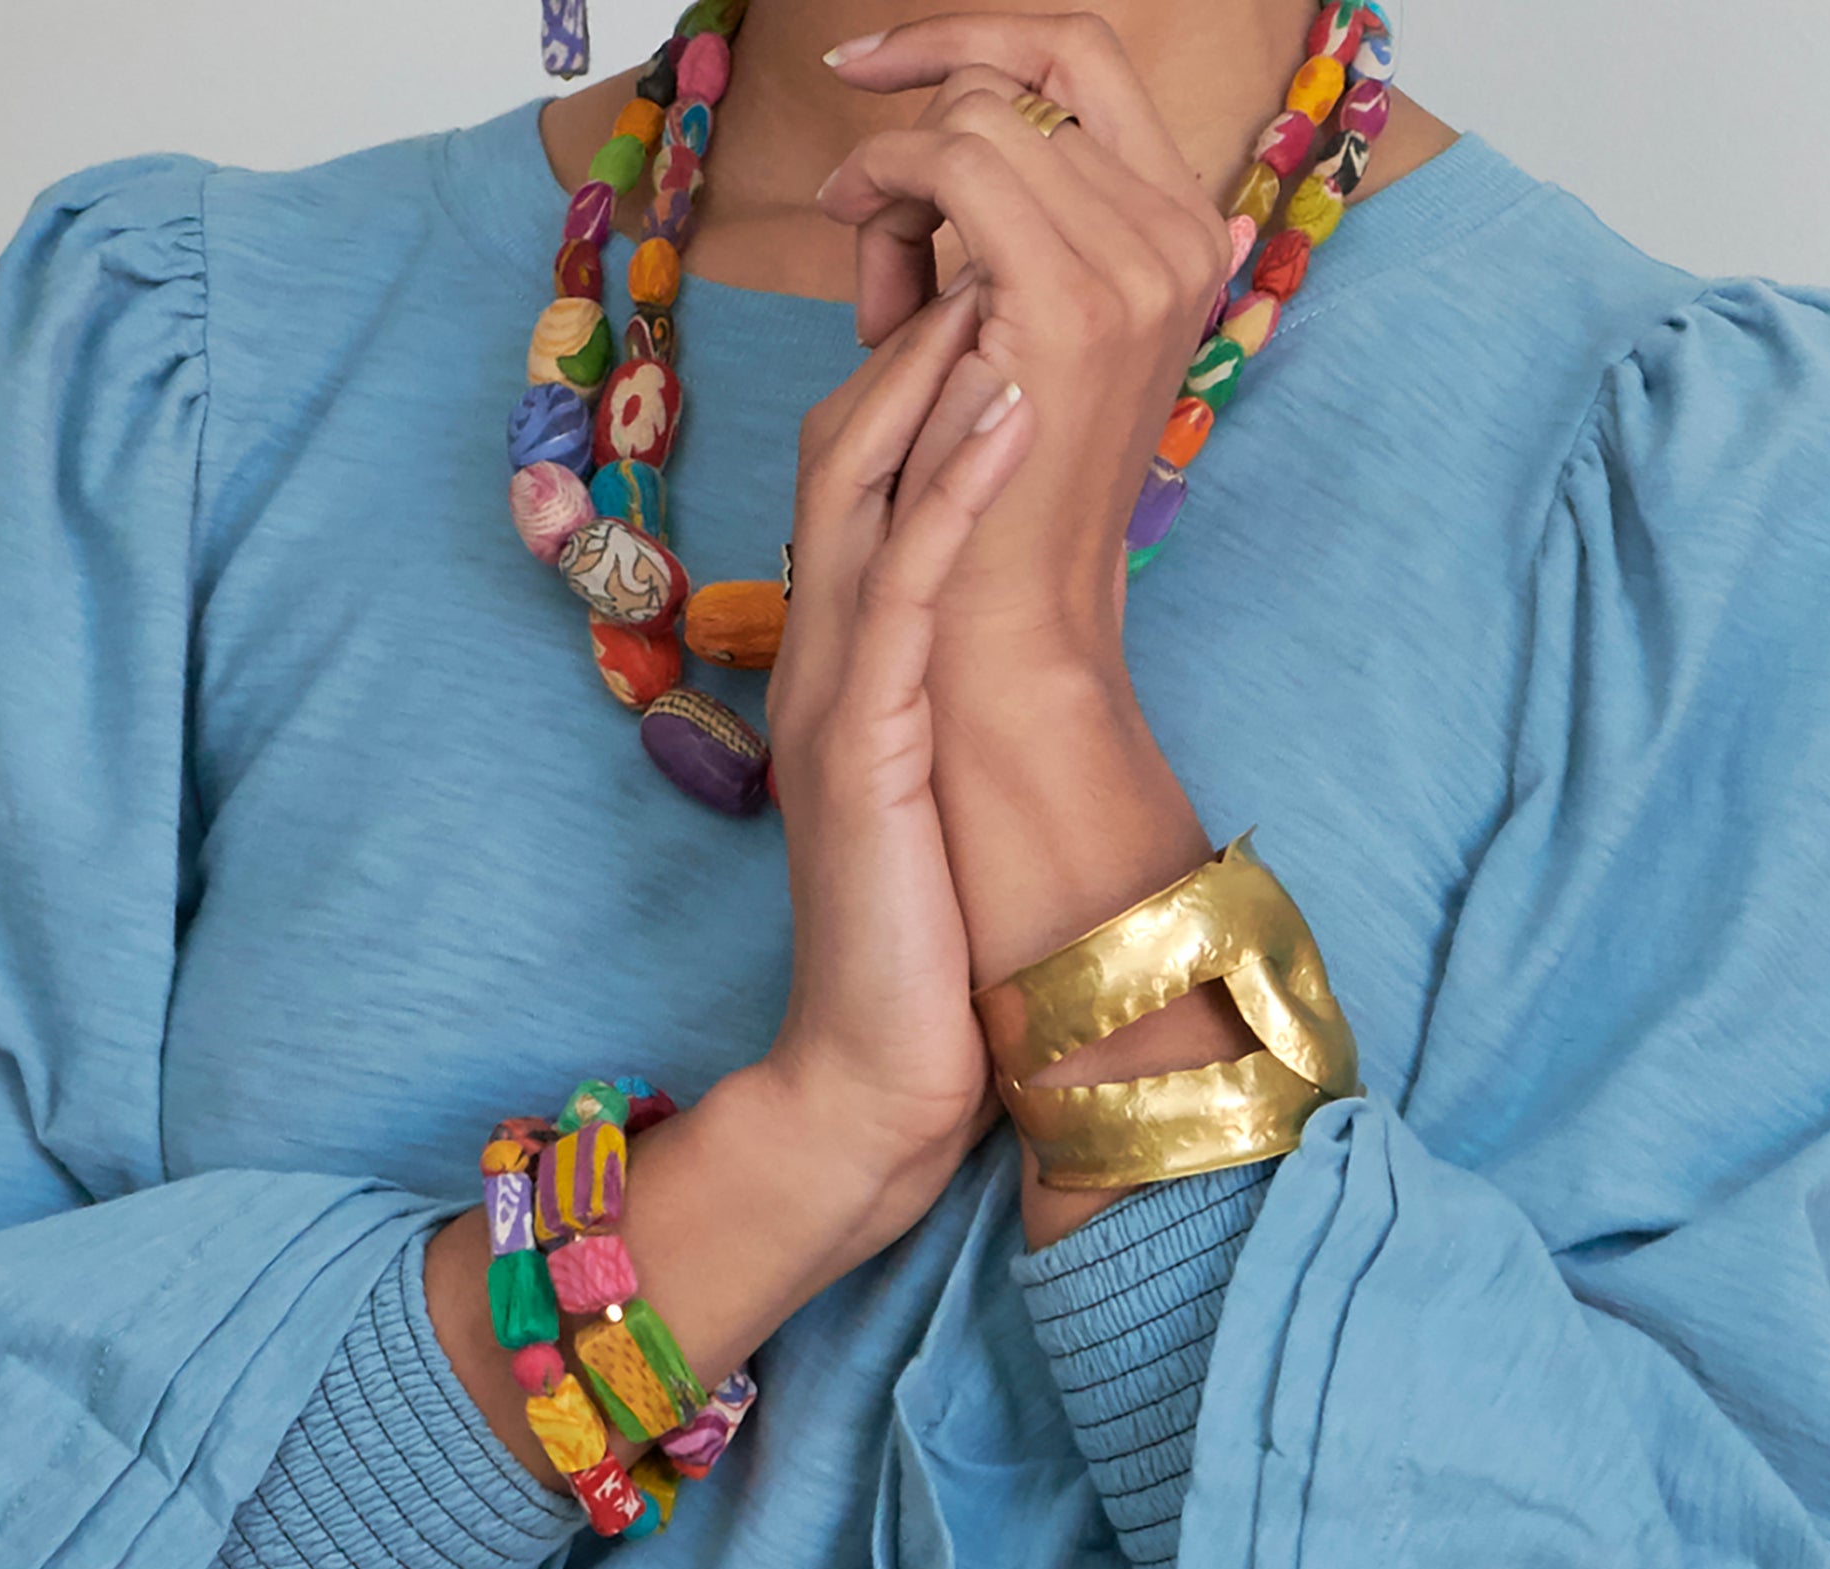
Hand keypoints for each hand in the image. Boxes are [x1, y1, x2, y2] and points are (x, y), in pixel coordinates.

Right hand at [758, 269, 1036, 1236]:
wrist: (873, 1068)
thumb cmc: (920, 939)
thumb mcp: (932, 789)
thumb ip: (946, 698)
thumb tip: (1009, 636)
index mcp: (842, 666)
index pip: (859, 483)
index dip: (913, 374)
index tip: (990, 293)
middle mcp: (819, 661)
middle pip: (841, 453)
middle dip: (907, 336)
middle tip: (981, 240)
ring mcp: (829, 697)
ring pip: (858, 494)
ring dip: (926, 376)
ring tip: (996, 276)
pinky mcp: (860, 744)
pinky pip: (903, 584)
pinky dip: (949, 483)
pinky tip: (1003, 402)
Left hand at [818, 12, 1232, 674]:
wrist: (1011, 605)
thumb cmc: (991, 479)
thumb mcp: (1006, 324)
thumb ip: (1001, 228)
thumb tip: (944, 144)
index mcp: (1182, 229)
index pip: (1082, 58)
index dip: (973, 38)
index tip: (874, 66)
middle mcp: (1182, 232)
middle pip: (1029, 74)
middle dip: (925, 121)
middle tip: (868, 224)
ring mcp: (1141, 263)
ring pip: (983, 113)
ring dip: (897, 182)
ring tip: (879, 299)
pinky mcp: (1075, 300)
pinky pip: (956, 157)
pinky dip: (884, 182)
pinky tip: (858, 249)